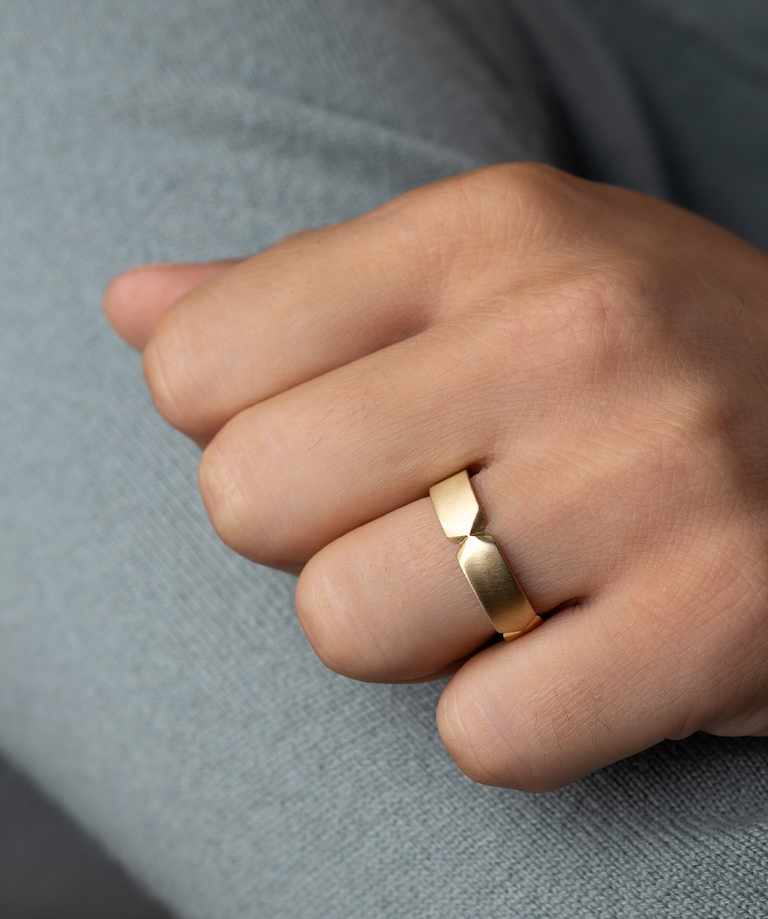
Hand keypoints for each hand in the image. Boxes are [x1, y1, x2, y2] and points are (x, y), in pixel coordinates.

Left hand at [105, 163, 767, 790]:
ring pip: (347, 623)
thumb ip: (296, 292)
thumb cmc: (631, 354)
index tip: (342, 439)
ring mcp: (651, 477)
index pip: (198, 366)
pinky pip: (484, 737)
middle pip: (248, 499)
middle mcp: (570, 332)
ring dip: (408, 628)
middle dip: (316, 535)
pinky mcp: (719, 621)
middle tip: (426, 515)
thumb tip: (134, 307)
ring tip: (510, 578)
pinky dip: (511, 717)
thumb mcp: (482, 272)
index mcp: (483, 232)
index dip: (243, 431)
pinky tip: (581, 649)